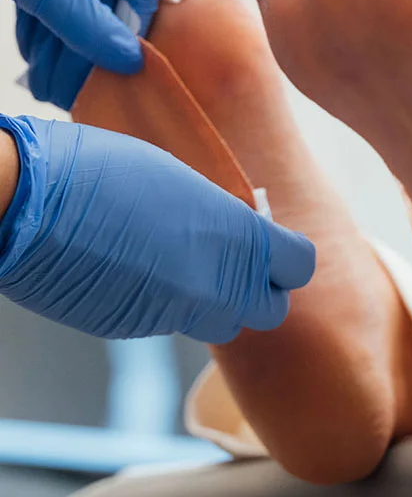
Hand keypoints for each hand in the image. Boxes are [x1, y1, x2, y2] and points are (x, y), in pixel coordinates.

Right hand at [0, 116, 314, 341]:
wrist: (27, 203)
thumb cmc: (102, 169)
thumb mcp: (180, 179)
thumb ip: (218, 215)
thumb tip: (230, 231)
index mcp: (236, 239)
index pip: (298, 266)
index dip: (288, 257)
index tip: (275, 245)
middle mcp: (214, 286)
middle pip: (267, 309)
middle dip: (257, 290)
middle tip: (234, 262)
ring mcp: (173, 314)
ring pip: (215, 320)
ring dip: (209, 298)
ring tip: (177, 258)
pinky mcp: (133, 327)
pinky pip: (166, 320)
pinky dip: (163, 300)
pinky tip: (132, 266)